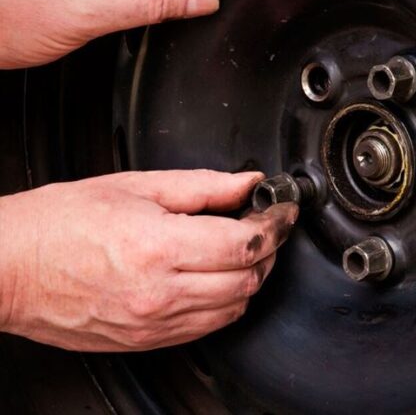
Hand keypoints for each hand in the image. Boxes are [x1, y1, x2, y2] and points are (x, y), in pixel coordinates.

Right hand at [0, 170, 297, 351]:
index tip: (280, 210)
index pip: (245, 243)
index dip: (274, 224)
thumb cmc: (58, 223)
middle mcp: (160, 292)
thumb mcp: (136, 186)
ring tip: (240, 250)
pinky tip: (215, 278)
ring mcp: (154, 323)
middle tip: (263, 225)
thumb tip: (247, 182)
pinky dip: (223, 302)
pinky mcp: (146, 341)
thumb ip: (202, 186)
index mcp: (158, 246)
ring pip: (234, 308)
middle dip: (268, 249)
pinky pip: (206, 327)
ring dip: (249, 278)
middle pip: (248, 278)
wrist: (8, 268)